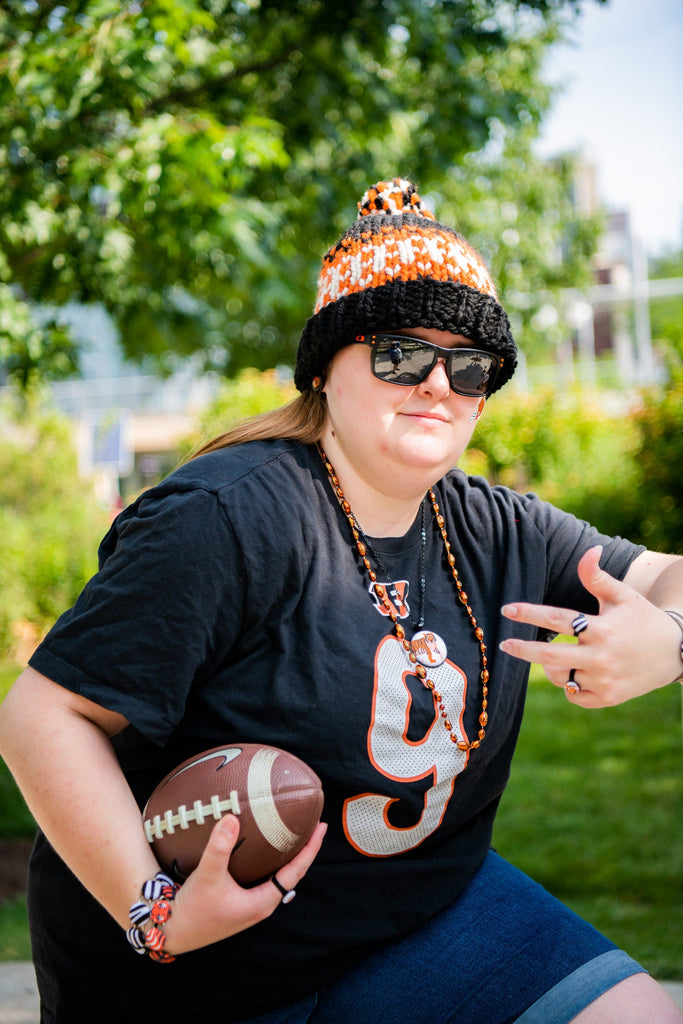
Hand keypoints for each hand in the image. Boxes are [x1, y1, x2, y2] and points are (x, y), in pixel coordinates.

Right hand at [163, 815, 326, 954]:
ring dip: (287, 856)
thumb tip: (232, 818)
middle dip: (303, 850)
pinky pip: (264, 878)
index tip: (321, 828)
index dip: (310, 849)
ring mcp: (251, 904)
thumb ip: (220, 848)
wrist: (171, 931)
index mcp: (262, 902)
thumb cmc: (192, 909)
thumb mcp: (207, 876)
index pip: (295, 872)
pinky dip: (270, 861)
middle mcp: (261, 904)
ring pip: (277, 876)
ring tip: (294, 832)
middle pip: (291, 874)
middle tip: (312, 824)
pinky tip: (263, 848)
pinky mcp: (240, 902)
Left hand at [499, 546, 682, 707]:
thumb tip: (590, 549)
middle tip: (503, 644)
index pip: (558, 619)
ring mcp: (604, 680)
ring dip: (553, 666)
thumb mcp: (622, 595)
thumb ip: (597, 576)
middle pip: (550, 656)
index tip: (506, 610)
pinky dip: (570, 686)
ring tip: (562, 656)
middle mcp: (601, 657)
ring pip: (561, 676)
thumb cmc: (642, 619)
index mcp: (602, 628)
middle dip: (522, 649)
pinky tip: (577, 673)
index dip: (529, 613)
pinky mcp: (607, 698)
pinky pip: (574, 695)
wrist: (675, 653)